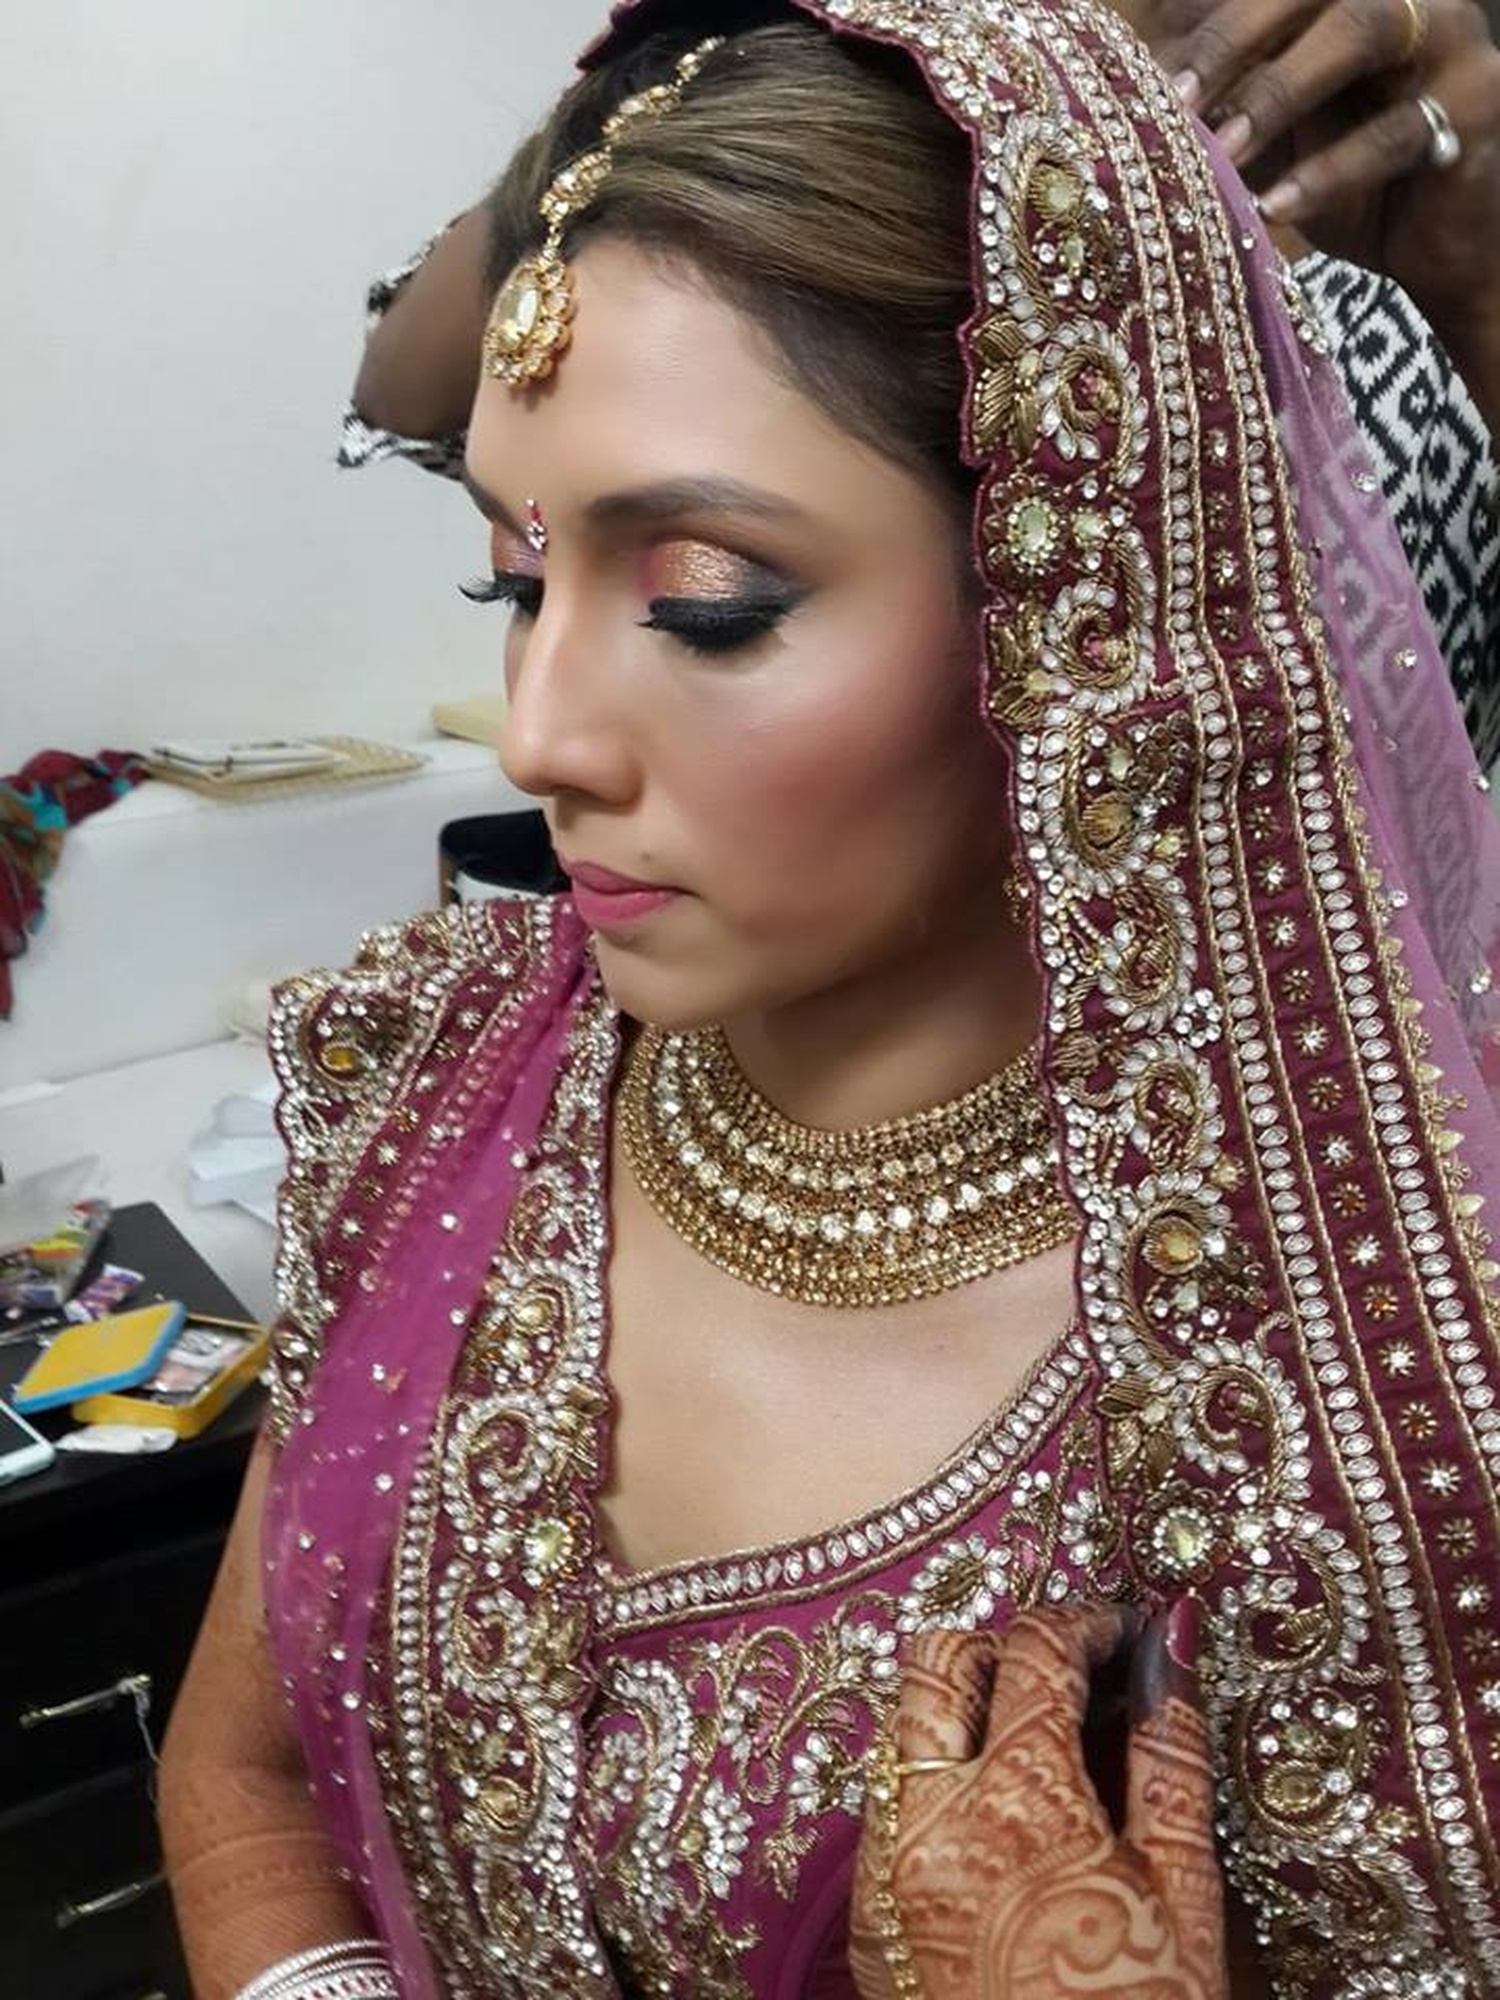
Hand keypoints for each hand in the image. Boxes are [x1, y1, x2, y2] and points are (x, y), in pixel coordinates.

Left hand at [849, 1602, 1225, 1999]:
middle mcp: (931, 1817)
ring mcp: (886, 1862)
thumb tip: (1172, 1646)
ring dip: (964, 1706)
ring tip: (1040, 1743)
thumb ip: (1170, 1757)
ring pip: (903, 1724)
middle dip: (1005, 1645)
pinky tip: (1004, 1815)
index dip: (1082, 1623)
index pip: (1033, 1651)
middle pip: (938, 1658)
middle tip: (1069, 1674)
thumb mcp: (1185, 1894)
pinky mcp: (868, 1911)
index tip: (1118, 1633)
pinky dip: (940, 1777)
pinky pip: (891, 1798)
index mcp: (1020, 1806)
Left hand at [1143, 0, 1499, 348]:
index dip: (1215, 19)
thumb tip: (1130, 109)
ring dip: (1280, 90)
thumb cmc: (1350, 186)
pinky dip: (1329, 171)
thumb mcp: (1279, 141)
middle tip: (1178, 102)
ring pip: (1363, 30)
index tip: (1146, 73)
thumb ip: (1229, 111)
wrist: (1438, 249)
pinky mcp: (1475, 110)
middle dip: (1236, 37)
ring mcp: (1449, 44)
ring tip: (1225, 151)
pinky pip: (1399, 130)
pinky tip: (1276, 207)